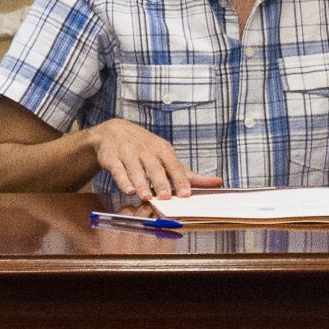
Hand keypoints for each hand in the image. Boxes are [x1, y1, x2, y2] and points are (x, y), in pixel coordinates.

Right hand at [82, 119, 221, 201]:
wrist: (113, 131)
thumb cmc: (144, 148)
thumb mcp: (165, 156)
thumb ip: (187, 174)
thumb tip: (217, 182)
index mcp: (162, 150)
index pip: (173, 166)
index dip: (179, 180)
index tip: (186, 194)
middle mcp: (146, 150)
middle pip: (155, 168)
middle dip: (160, 183)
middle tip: (165, 197)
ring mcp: (127, 153)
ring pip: (135, 170)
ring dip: (141, 184)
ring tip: (145, 196)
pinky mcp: (111, 158)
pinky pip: (118, 171)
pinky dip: (123, 181)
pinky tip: (128, 190)